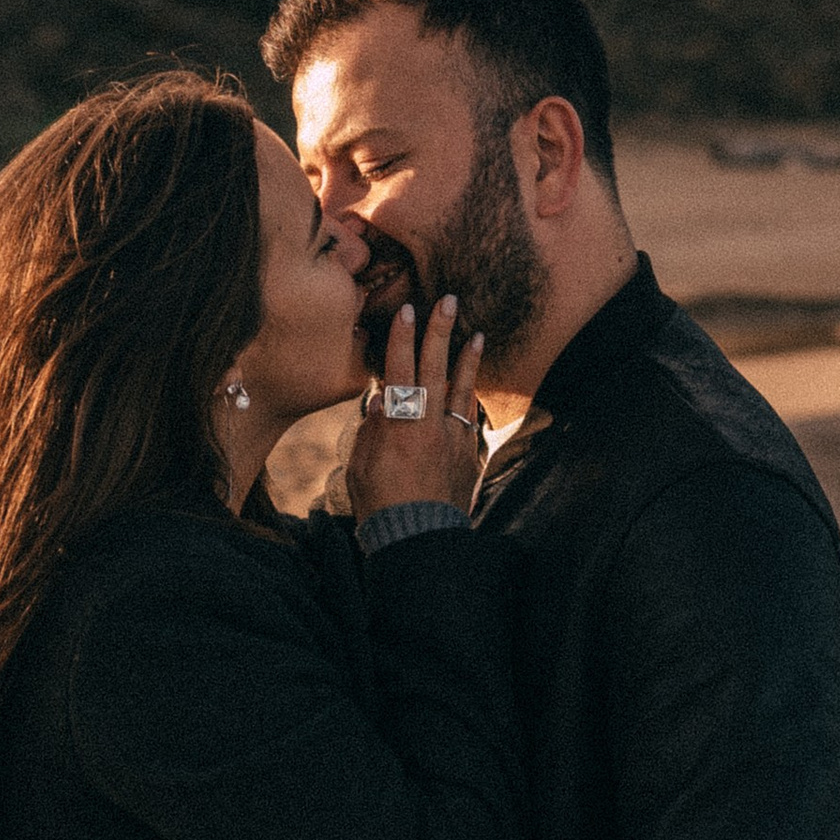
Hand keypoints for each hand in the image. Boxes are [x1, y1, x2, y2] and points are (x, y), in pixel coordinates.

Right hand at [350, 294, 485, 517]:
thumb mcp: (361, 465)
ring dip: (468, 360)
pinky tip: (472, 385)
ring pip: (462, 390)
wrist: (418, 539)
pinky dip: (470, 398)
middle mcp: (430, 425)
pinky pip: (469, 418)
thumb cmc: (380, 504)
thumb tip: (379, 402)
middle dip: (440, 332)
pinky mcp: (467, 455)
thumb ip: (371, 430)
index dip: (402, 339)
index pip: (400, 371)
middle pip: (436, 369)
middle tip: (449, 300)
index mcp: (399, 426)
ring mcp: (453, 438)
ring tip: (477, 334)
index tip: (406, 310)